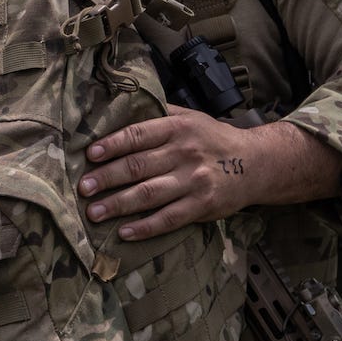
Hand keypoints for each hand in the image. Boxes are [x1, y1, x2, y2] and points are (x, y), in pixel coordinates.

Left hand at [80, 108, 339, 241]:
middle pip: (138, 166)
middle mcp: (185, 153)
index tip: (89, 155)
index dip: (112, 145)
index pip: (138, 134)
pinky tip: (124, 232)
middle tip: (83, 188)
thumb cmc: (213, 139)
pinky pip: (169, 219)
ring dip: (118, 205)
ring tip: (93, 213)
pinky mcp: (203, 206)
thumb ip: (158, 115)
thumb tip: (118, 108)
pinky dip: (145, 228)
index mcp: (178, 128)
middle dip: (106, 178)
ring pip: (149, 195)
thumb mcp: (190, 118)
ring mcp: (194, 181)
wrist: (258, 163)